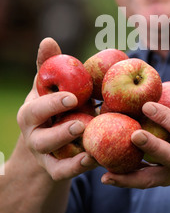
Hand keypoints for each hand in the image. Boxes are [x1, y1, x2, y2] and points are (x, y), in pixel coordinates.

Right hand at [17, 37, 97, 180]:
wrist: (48, 137)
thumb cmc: (52, 104)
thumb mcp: (48, 86)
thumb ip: (48, 65)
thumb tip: (48, 40)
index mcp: (31, 113)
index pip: (37, 108)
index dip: (53, 103)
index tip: (73, 96)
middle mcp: (34, 135)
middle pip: (42, 138)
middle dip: (61, 131)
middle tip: (81, 123)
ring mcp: (44, 155)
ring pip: (54, 158)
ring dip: (72, 155)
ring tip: (91, 148)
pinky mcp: (55, 169)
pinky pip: (64, 173)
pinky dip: (78, 168)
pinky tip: (96, 159)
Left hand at [101, 63, 169, 188]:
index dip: (167, 119)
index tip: (147, 104)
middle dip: (152, 145)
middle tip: (133, 133)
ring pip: (152, 178)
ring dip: (130, 174)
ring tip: (106, 168)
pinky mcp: (164, 182)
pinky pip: (144, 182)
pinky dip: (125, 181)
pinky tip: (105, 177)